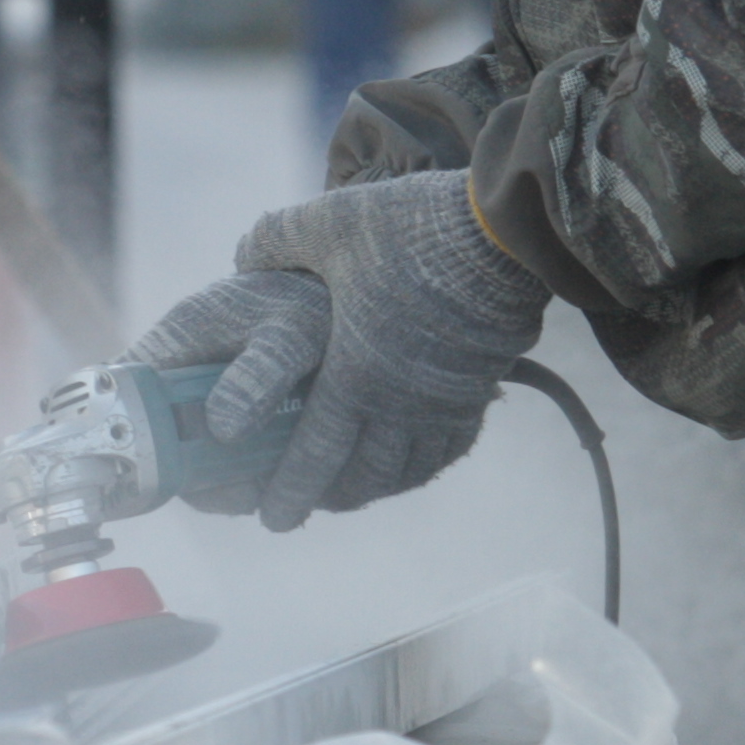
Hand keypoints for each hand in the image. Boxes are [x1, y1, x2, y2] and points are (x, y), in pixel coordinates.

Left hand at [123, 170, 550, 531]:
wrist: (502, 235)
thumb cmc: (408, 233)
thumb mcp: (329, 227)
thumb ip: (279, 242)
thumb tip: (242, 255)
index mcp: (352, 373)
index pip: (314, 453)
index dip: (289, 490)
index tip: (270, 518)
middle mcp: (398, 402)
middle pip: (361, 476)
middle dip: (328, 500)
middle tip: (300, 513)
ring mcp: (442, 401)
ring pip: (406, 470)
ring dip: (373, 488)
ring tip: (349, 493)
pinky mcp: (476, 390)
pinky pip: (449, 449)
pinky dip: (423, 466)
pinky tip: (410, 464)